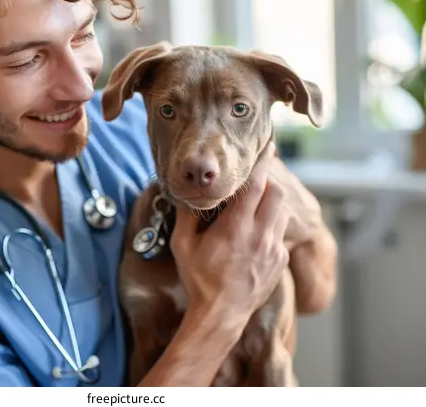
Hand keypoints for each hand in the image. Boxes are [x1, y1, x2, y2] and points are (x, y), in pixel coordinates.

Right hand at [170, 142, 289, 328]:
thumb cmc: (199, 280)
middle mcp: (260, 235)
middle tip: (257, 175)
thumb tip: (188, 193)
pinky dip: (270, 223)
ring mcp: (273, 249)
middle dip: (269, 180)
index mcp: (236, 228)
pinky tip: (254, 230)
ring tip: (256, 200)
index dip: (262, 163)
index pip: (255, 186)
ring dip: (271, 201)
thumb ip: (187, 215)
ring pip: (282, 212)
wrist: (220, 315)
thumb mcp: (182, 245)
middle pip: (277, 194)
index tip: (265, 147)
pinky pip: (279, 232)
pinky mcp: (279, 261)